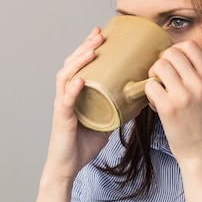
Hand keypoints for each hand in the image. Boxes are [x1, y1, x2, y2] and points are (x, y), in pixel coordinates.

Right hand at [44, 27, 108, 181]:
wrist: (68, 167)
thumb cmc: (82, 145)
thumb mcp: (106, 124)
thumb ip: (117, 111)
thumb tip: (139, 102)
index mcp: (76, 94)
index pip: (79, 65)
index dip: (87, 48)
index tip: (101, 34)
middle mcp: (66, 96)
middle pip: (71, 64)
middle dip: (84, 47)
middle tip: (98, 35)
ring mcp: (63, 106)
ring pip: (66, 76)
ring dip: (78, 61)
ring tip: (91, 50)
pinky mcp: (62, 119)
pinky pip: (66, 101)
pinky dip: (73, 89)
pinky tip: (81, 79)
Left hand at [145, 40, 201, 168]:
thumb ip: (197, 76)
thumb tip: (172, 58)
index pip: (190, 46)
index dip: (175, 51)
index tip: (172, 65)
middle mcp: (199, 84)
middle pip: (171, 53)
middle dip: (161, 63)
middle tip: (162, 80)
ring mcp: (184, 96)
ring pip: (159, 66)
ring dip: (153, 76)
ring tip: (159, 91)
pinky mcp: (169, 108)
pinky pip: (150, 86)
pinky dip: (149, 93)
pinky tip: (157, 104)